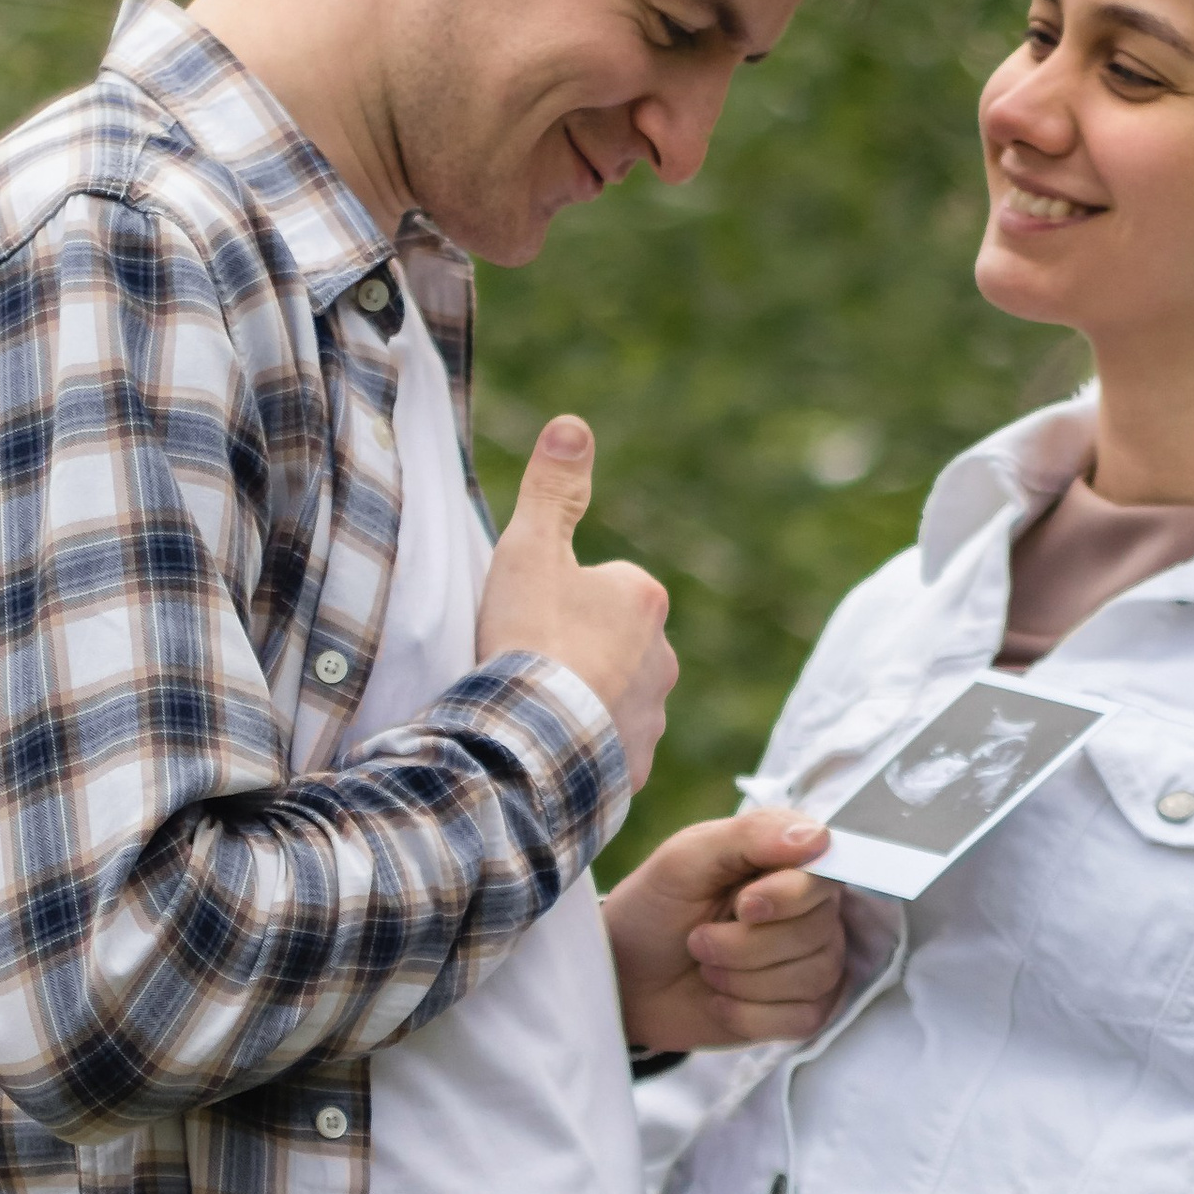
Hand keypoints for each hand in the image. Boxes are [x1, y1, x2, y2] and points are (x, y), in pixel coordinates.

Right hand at [477, 415, 675, 791]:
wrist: (533, 740)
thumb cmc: (530, 638)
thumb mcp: (531, 548)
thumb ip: (552, 488)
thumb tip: (573, 424)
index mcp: (643, 599)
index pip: (603, 586)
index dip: (559, 599)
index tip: (529, 618)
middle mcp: (664, 659)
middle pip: (613, 644)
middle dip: (578, 652)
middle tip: (530, 664)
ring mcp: (653, 719)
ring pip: (614, 698)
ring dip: (583, 700)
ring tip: (536, 708)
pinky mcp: (635, 768)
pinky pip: (607, 749)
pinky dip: (584, 747)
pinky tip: (549, 748)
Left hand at [605, 813, 844, 1051]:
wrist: (624, 979)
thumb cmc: (653, 910)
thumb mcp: (684, 860)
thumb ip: (749, 835)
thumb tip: (819, 837)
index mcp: (787, 863)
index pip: (824, 876)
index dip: (788, 896)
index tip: (744, 907)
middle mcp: (809, 910)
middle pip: (816, 931)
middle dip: (744, 945)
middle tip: (697, 939)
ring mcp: (810, 961)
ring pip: (812, 976)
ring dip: (742, 980)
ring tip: (705, 968)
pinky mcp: (799, 1010)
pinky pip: (802, 1018)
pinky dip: (749, 1014)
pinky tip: (718, 1000)